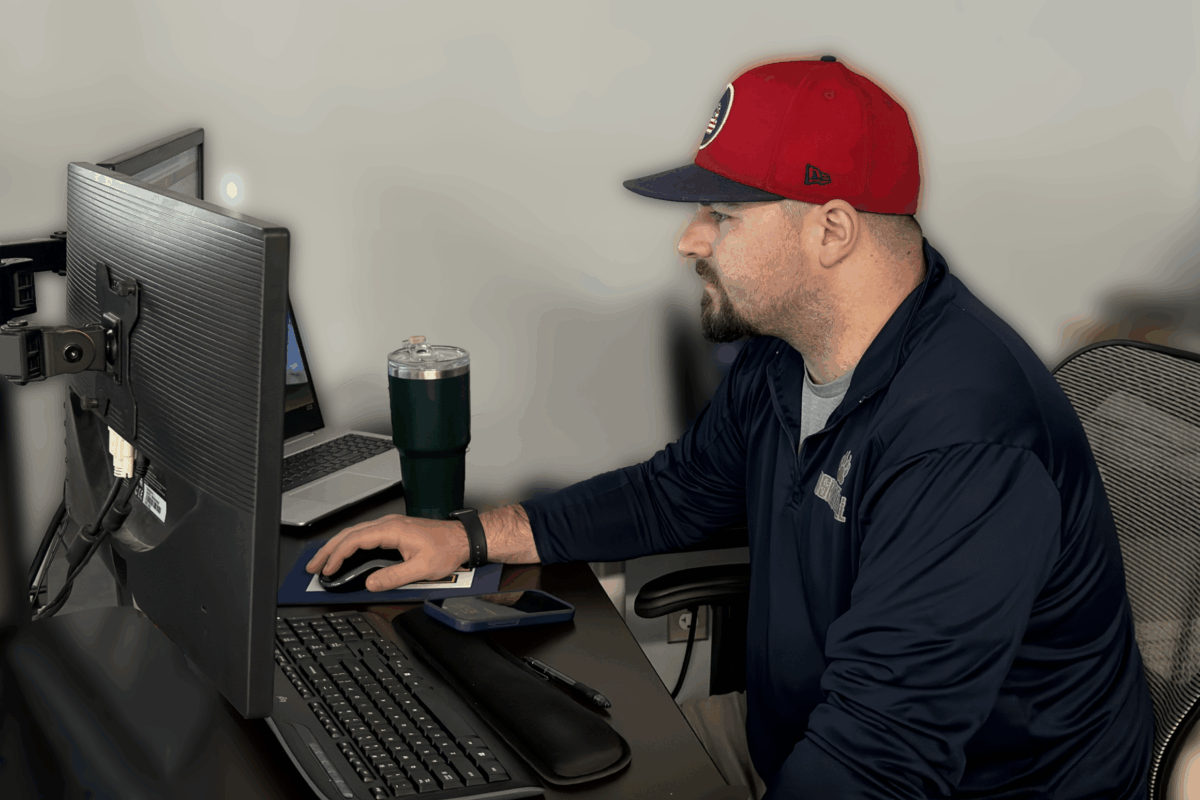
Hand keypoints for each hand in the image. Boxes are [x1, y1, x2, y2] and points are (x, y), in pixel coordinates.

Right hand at [305, 513, 469, 591]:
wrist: (463, 539)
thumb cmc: (447, 549)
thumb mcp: (421, 568)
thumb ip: (394, 577)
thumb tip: (370, 583)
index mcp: (392, 530)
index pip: (355, 540)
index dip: (337, 555)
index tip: (327, 569)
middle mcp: (388, 525)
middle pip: (349, 534)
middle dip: (328, 550)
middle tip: (314, 566)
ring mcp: (390, 527)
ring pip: (355, 534)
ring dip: (337, 547)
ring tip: (324, 562)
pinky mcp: (393, 532)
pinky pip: (365, 536)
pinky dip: (350, 545)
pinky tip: (345, 554)